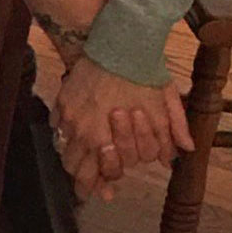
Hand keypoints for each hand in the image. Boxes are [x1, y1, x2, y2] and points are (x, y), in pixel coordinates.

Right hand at [51, 54, 191, 199]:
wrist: (120, 40)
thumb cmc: (143, 73)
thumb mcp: (164, 103)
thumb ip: (169, 133)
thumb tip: (173, 160)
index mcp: (103, 138)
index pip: (97, 174)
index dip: (102, 186)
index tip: (106, 192)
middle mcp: (81, 131)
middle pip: (74, 169)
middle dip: (83, 181)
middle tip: (89, 188)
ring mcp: (68, 115)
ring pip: (63, 150)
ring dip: (73, 160)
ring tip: (82, 165)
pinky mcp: (62, 100)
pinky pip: (57, 126)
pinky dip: (65, 135)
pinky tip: (75, 136)